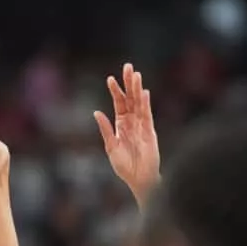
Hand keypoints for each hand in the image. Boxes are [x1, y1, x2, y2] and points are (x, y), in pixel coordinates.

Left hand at [94, 63, 159, 205]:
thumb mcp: (111, 147)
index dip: (115, 91)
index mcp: (121, 125)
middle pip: (130, 99)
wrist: (139, 179)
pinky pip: (147, 115)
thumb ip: (106, 129)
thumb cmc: (124, 166)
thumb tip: (96, 112)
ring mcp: (142, 126)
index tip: (110, 78)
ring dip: (137, 89)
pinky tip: (143, 93)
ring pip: (139, 103)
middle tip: (127, 66)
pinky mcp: (150, 132)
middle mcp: (132, 122)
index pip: (119, 103)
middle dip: (128, 83)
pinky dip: (145, 104)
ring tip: (135, 74)